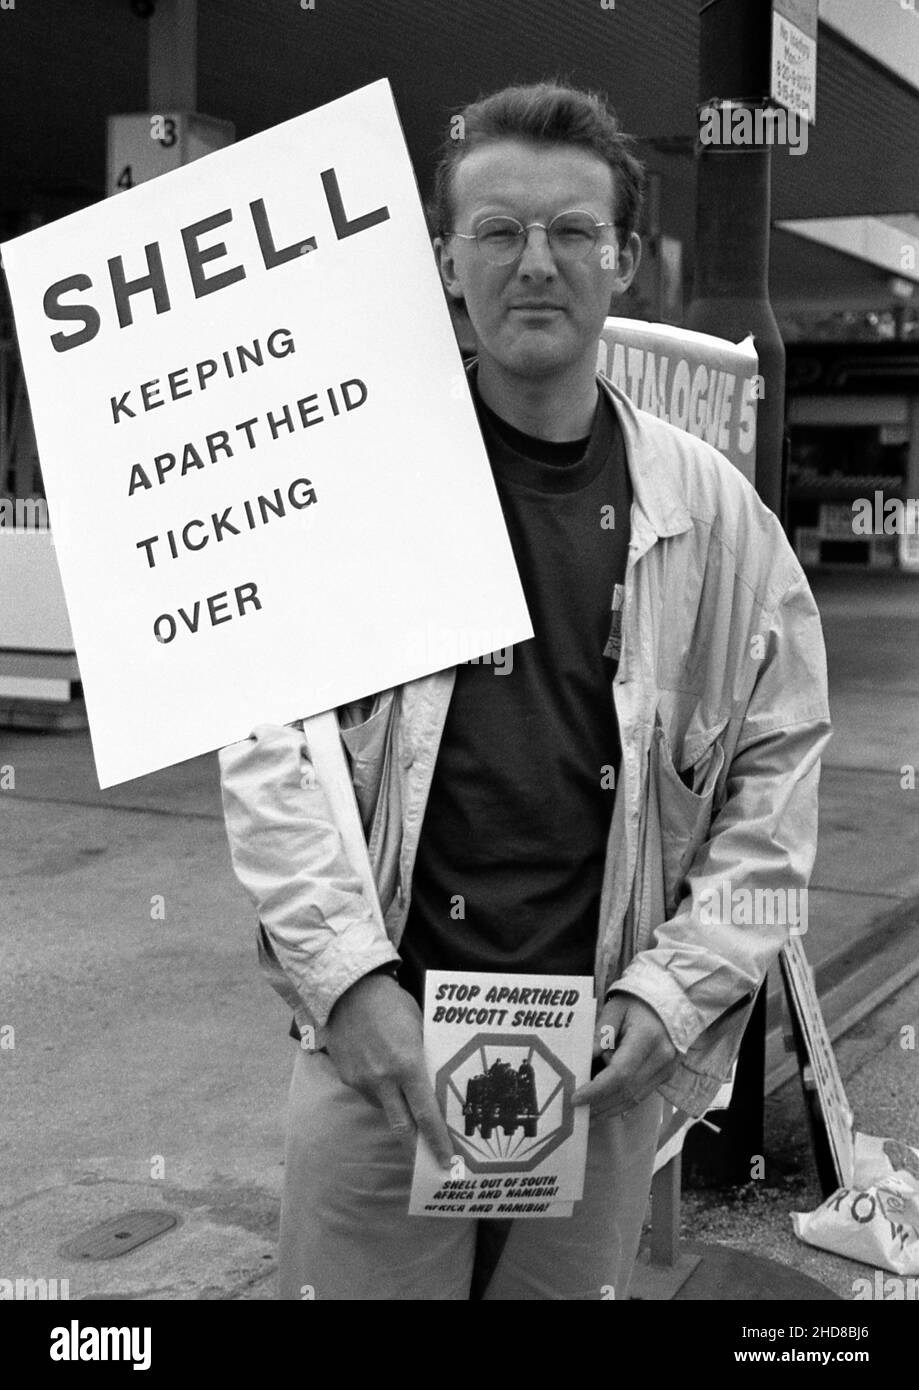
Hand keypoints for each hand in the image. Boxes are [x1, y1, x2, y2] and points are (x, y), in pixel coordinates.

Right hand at [325, 972, 452, 1164]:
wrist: (348, 990)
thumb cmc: (392, 1004)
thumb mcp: (419, 1029)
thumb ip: (424, 1059)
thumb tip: (435, 1085)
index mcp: (407, 1066)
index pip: (426, 1116)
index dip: (437, 1142)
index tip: (446, 1162)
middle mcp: (383, 1080)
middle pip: (402, 1128)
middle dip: (416, 1148)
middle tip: (428, 1163)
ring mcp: (362, 1081)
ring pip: (385, 1109)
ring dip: (397, 1111)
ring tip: (404, 1096)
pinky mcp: (347, 1077)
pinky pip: (369, 1094)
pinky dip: (380, 1092)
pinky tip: (382, 1074)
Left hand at [572, 993, 677, 1118]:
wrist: (671, 998)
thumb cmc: (638, 1000)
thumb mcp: (614, 1009)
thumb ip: (599, 1034)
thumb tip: (585, 1061)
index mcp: (648, 1037)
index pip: (620, 1073)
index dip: (597, 1089)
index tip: (576, 1098)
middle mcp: (662, 1057)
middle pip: (627, 1091)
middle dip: (600, 1104)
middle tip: (576, 1112)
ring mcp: (667, 1068)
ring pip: (635, 1098)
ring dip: (610, 1109)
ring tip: (587, 1116)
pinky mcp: (666, 1074)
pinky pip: (642, 1094)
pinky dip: (622, 1103)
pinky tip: (604, 1107)